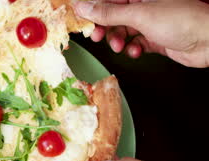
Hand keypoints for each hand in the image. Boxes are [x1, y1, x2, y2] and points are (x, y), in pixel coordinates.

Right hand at [72, 0, 208, 67]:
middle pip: (113, 16)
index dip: (93, 9)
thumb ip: (108, 12)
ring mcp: (150, 22)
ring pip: (122, 31)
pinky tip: (136, 50)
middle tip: (98, 36)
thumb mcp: (138, 14)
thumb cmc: (182, 20)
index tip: (82, 20)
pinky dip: (133, 48)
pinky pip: (135, 43)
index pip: (108, 0)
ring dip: (118, 40)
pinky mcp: (155, 38)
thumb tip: (84, 7)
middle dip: (105, 28)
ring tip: (120, 45)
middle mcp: (144, 6)